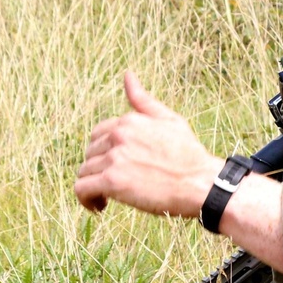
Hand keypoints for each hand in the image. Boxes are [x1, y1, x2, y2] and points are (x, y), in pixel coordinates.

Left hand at [74, 71, 222, 217]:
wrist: (201, 184)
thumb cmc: (189, 155)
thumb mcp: (170, 120)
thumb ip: (143, 101)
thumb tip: (127, 75)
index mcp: (129, 121)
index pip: (98, 135)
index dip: (105, 153)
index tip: (117, 167)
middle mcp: (118, 136)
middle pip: (89, 153)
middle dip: (99, 168)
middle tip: (117, 184)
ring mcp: (114, 158)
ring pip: (85, 172)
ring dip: (94, 186)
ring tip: (109, 198)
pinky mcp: (112, 181)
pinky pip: (81, 189)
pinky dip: (86, 199)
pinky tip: (100, 206)